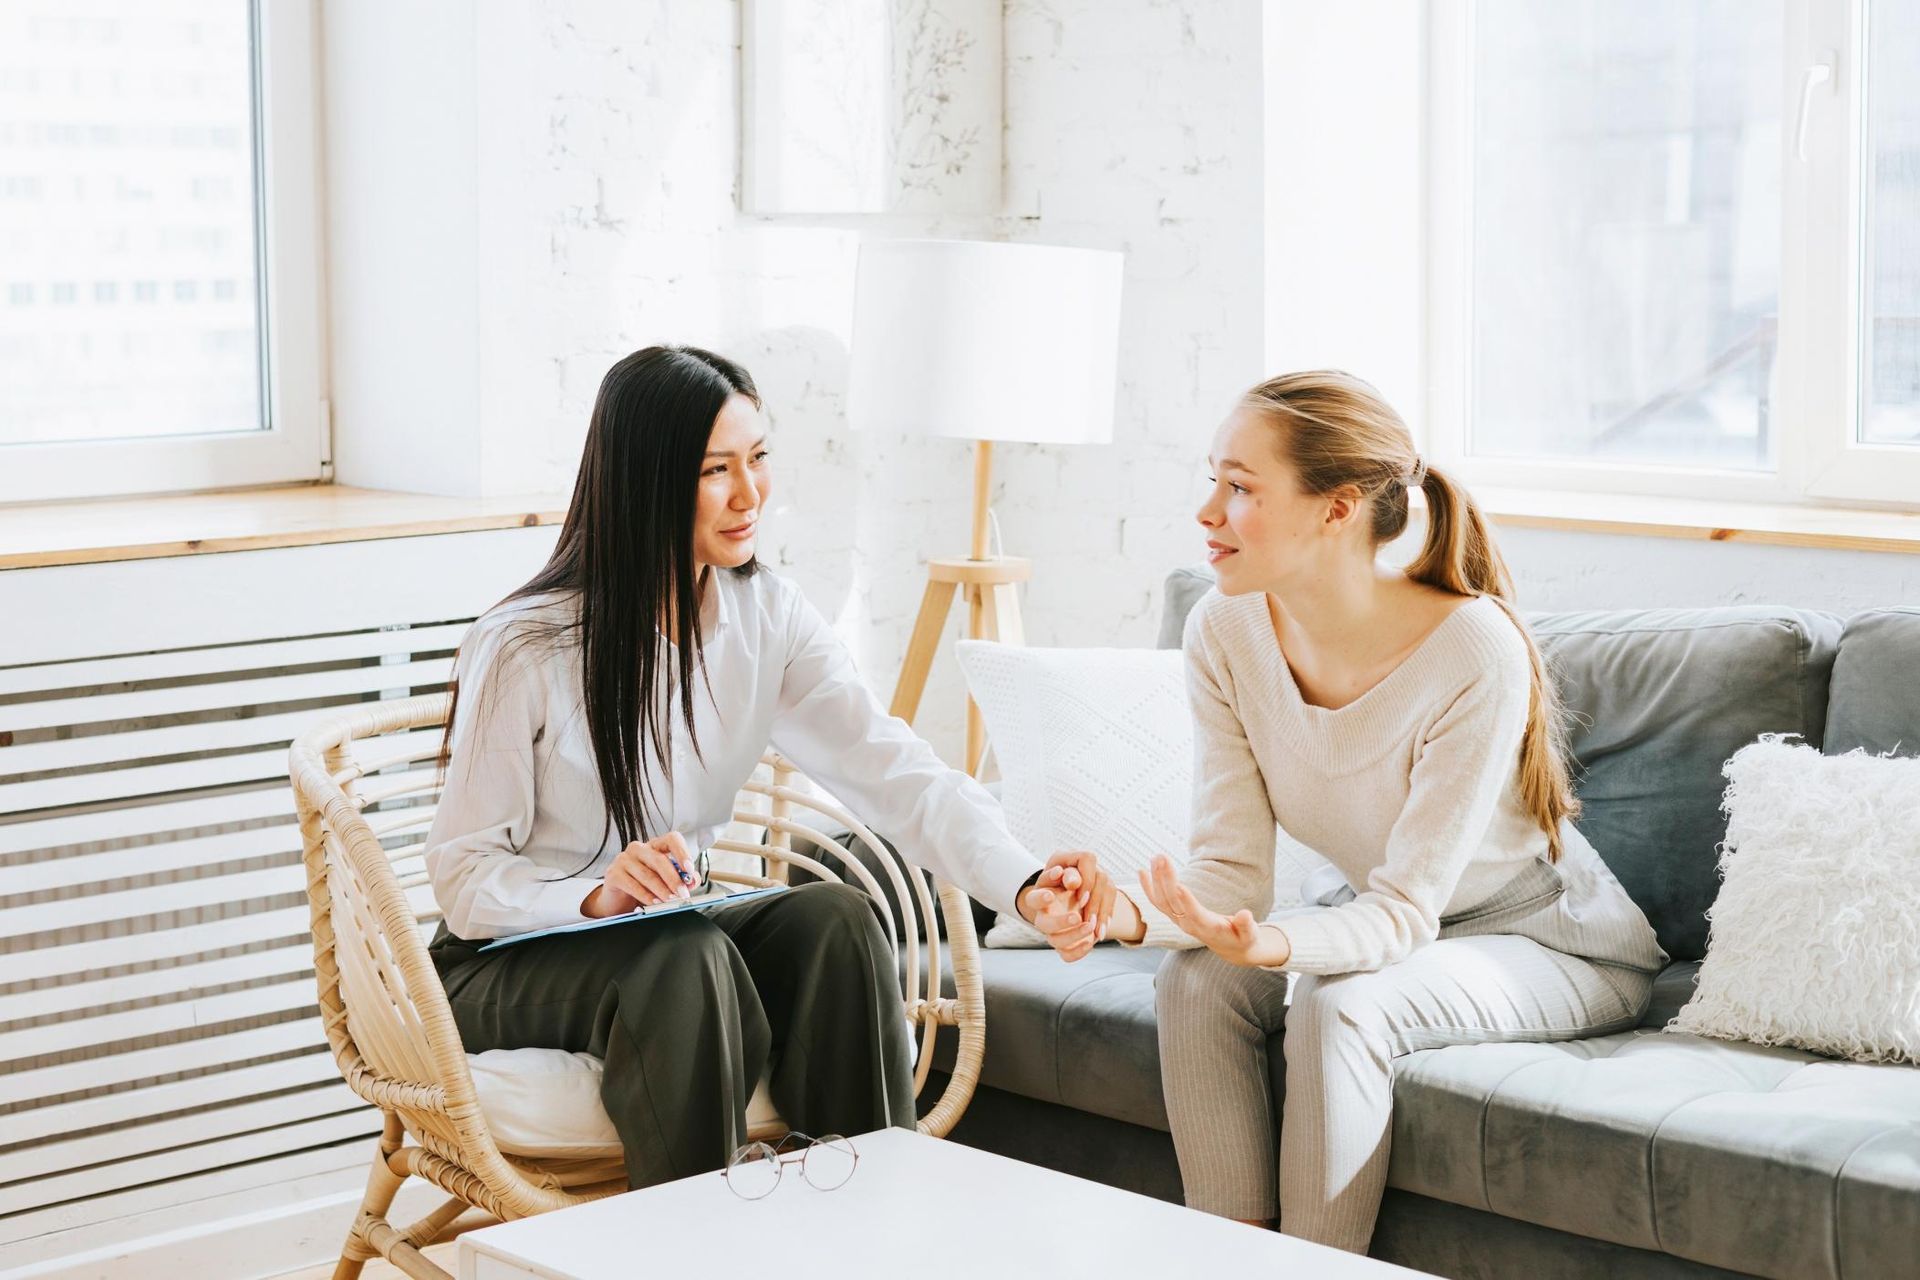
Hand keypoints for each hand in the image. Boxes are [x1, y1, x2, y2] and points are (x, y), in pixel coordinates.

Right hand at [582, 832, 698, 917]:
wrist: (618, 901)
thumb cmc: (645, 887)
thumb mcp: (665, 882)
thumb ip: (682, 879)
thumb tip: (693, 881)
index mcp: (655, 846)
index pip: (672, 839)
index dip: (682, 853)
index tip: (689, 870)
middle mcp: (639, 848)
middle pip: (659, 859)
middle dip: (673, 879)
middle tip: (682, 894)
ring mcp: (624, 859)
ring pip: (647, 874)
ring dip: (661, 890)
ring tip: (670, 901)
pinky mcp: (613, 874)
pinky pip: (632, 885)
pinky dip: (645, 895)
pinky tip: (654, 902)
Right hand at [1017, 850, 1113, 961]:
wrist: (1083, 896)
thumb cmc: (1076, 880)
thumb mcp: (1074, 871)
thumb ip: (1074, 873)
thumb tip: (1073, 882)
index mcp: (1042, 896)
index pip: (1034, 899)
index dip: (1042, 897)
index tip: (1057, 897)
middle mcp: (1044, 916)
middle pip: (1043, 925)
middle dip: (1060, 922)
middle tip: (1077, 917)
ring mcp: (1054, 932)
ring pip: (1056, 941)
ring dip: (1074, 935)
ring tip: (1091, 925)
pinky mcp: (1066, 945)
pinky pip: (1067, 955)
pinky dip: (1079, 951)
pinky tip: (1092, 940)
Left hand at [1135, 854, 1288, 967]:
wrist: (1230, 947)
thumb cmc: (1242, 938)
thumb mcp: (1249, 934)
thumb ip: (1247, 925)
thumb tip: (1246, 915)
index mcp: (1208, 928)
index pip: (1194, 914)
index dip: (1186, 901)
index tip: (1178, 885)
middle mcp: (1188, 925)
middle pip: (1173, 902)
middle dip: (1166, 879)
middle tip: (1162, 857)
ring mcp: (1179, 920)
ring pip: (1162, 900)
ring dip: (1157, 878)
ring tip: (1156, 857)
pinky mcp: (1174, 915)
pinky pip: (1157, 902)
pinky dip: (1148, 887)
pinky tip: (1141, 871)